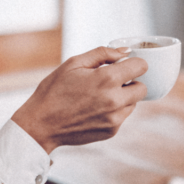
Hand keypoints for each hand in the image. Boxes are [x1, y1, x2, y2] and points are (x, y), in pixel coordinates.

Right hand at [12, 47, 148, 152]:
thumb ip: (103, 53)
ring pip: (134, 104)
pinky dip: (114, 111)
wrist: (41, 124)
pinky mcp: (112, 131)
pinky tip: (95, 109)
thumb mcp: (74, 63)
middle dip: (132, 82)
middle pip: (143, 88)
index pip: (141, 66)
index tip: (126, 65)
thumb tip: (125, 51)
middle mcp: (115, 100)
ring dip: (123, 97)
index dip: (135, 63)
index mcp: (106, 79)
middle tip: (114, 81)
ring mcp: (115, 119)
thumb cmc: (54, 91)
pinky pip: (122, 117)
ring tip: (100, 96)